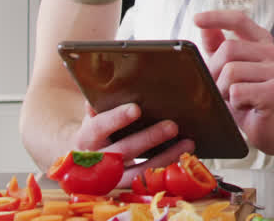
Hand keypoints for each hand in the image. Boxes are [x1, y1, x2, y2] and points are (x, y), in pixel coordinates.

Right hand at [68, 101, 192, 186]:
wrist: (85, 163)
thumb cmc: (97, 131)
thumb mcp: (94, 117)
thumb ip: (100, 104)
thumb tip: (107, 86)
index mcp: (85, 138)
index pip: (98, 127)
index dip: (116, 119)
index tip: (136, 109)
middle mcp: (96, 160)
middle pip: (123, 150)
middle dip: (149, 138)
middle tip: (173, 126)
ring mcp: (109, 179)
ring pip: (137, 172)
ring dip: (165, 157)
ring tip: (188, 143)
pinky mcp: (124, 189)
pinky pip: (147, 182)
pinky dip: (166, 170)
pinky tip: (183, 158)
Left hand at [194, 9, 273, 156]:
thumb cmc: (251, 100)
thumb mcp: (232, 71)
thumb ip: (220, 48)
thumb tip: (205, 28)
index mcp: (262, 43)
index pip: (240, 21)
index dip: (217, 18)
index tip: (197, 20)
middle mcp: (273, 53)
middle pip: (229, 49)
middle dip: (215, 71)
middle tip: (220, 89)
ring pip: (231, 71)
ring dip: (224, 90)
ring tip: (236, 99)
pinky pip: (237, 91)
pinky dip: (234, 103)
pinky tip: (245, 107)